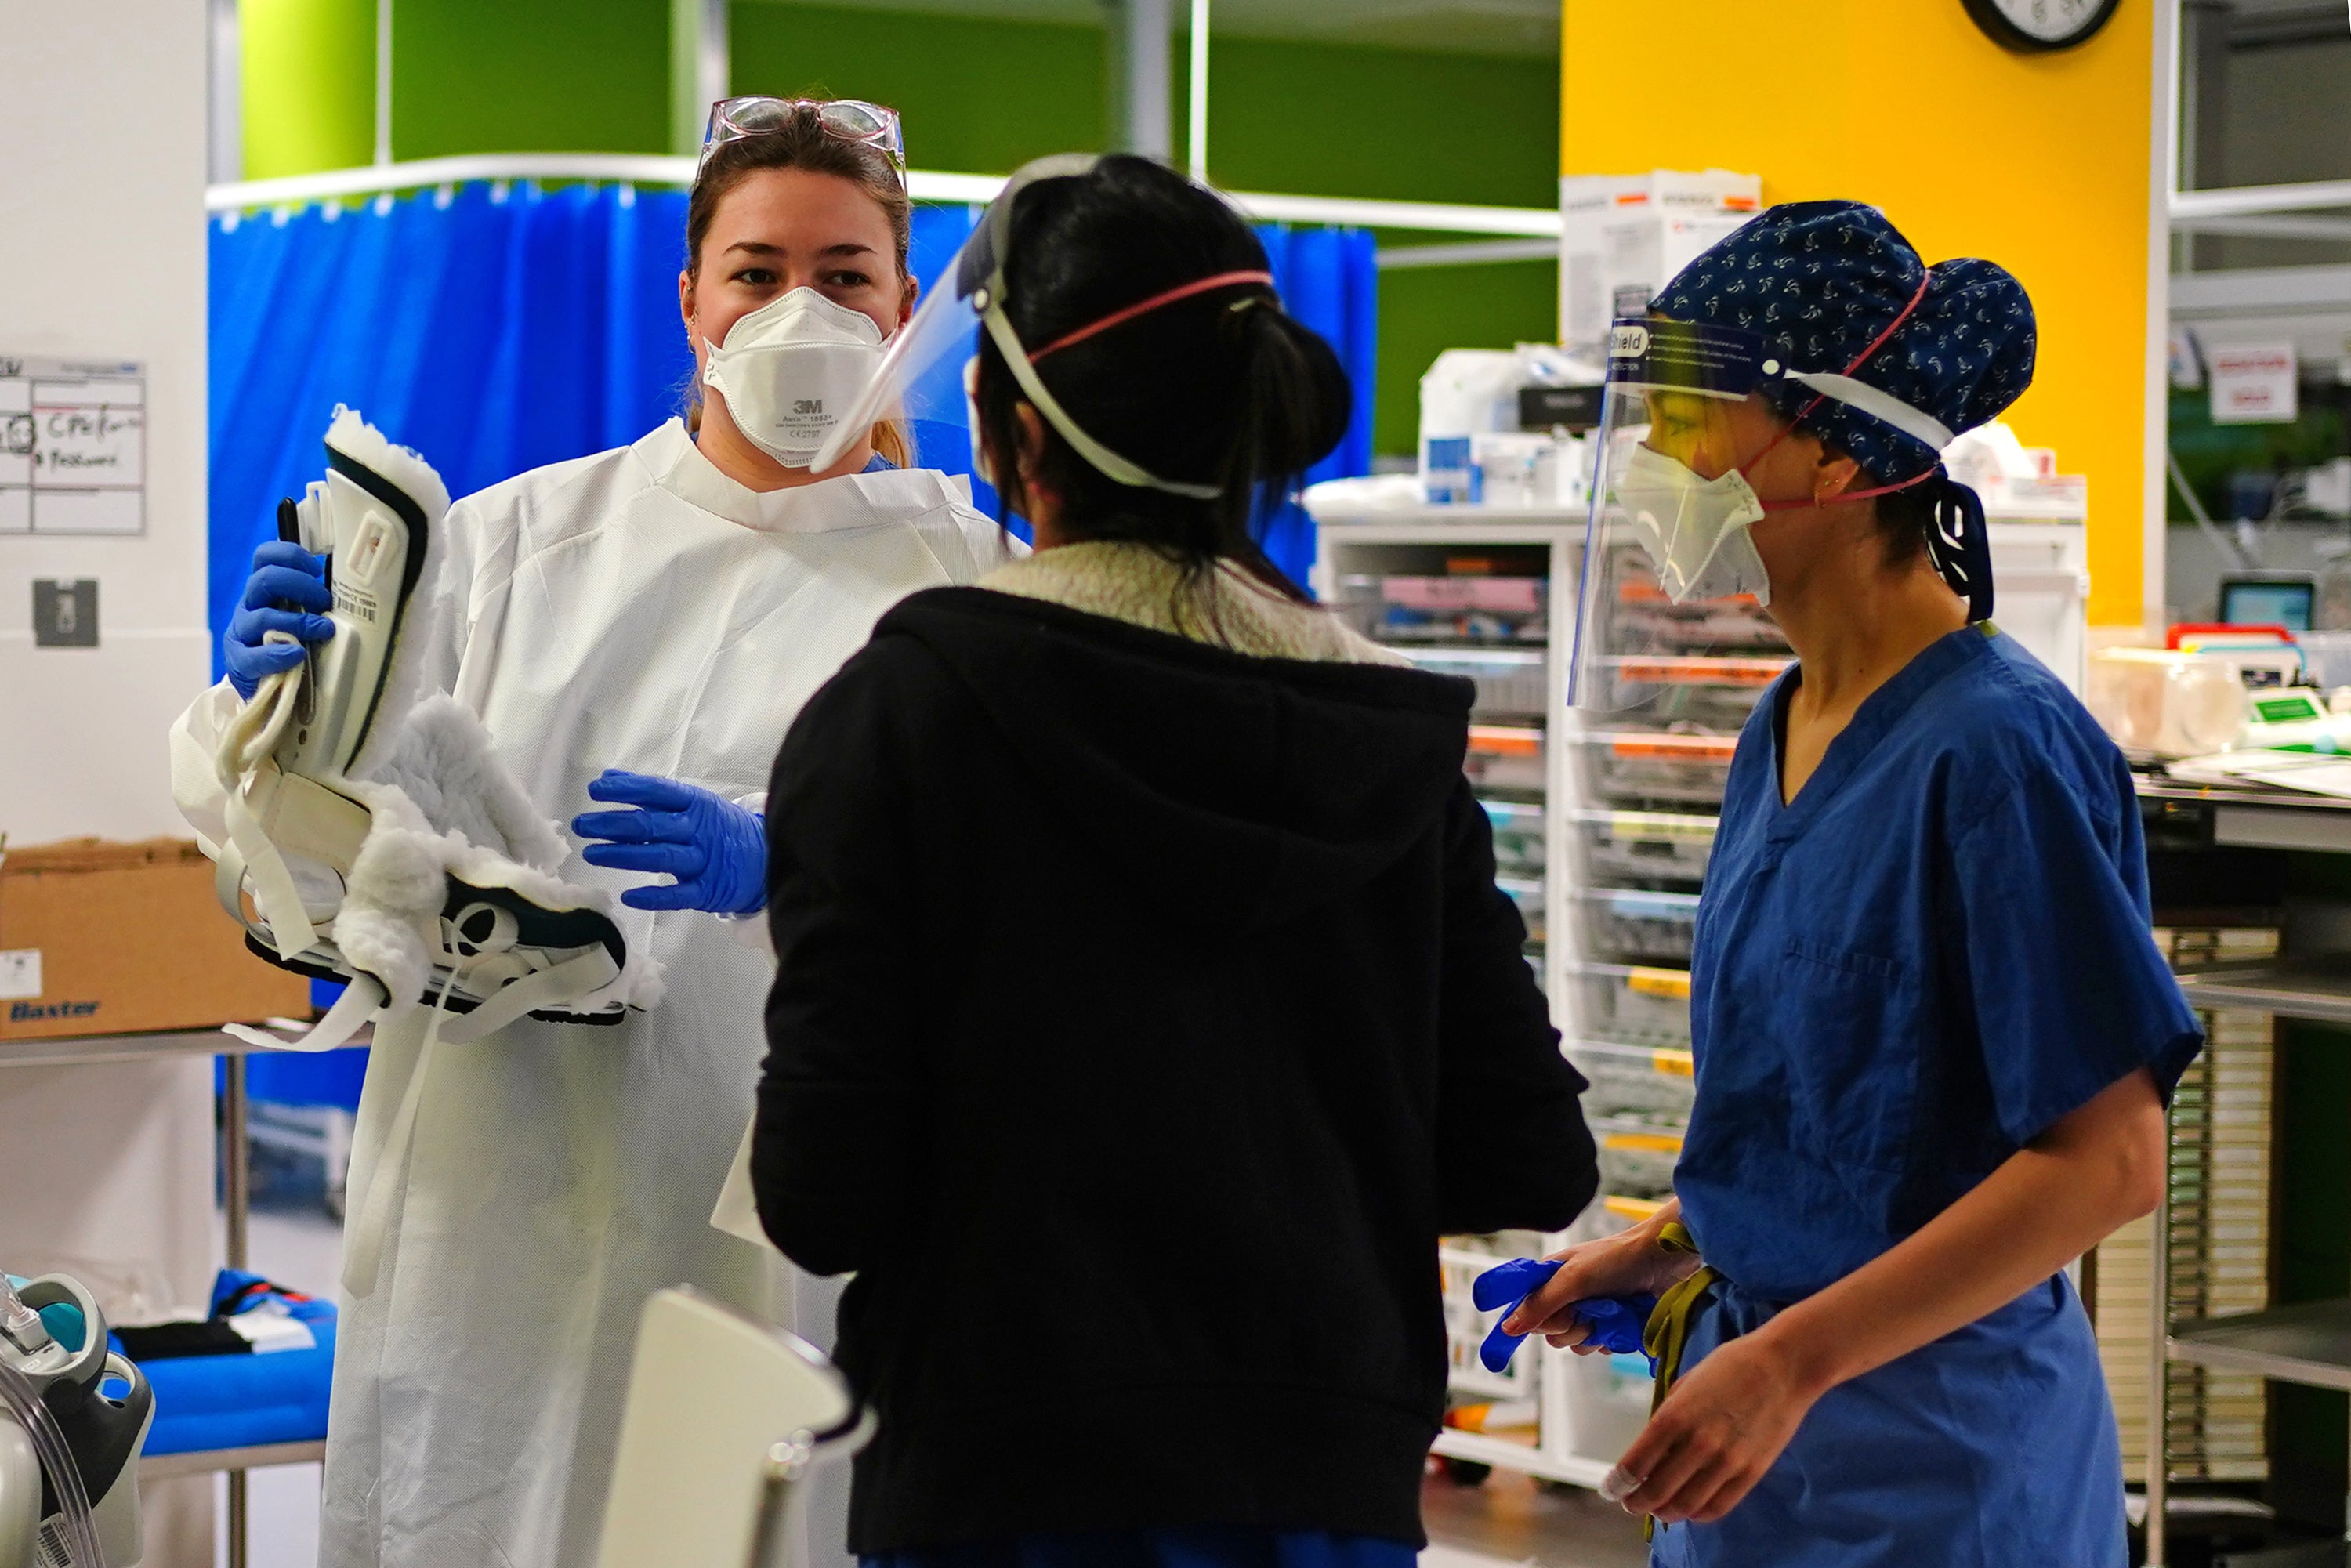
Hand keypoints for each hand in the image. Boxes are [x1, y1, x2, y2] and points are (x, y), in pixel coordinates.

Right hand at [225, 541, 333, 700]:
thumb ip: (313, 600)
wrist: (269, 686)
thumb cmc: (290, 643)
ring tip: (323, 629)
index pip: (265, 557)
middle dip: (301, 586)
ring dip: (299, 621)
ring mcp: (241, 633)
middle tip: (324, 602)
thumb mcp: (301, 615)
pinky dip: (278, 654)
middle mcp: (249, 606)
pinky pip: (253, 655)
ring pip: (263, 616)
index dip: (291, 556)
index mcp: (263, 590)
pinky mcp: (239, 661)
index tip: (317, 569)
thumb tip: (345, 588)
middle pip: (265, 580)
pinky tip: (297, 655)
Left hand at [572, 769, 765, 914]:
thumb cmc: (720, 827)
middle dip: (613, 824)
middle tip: (582, 825)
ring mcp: (704, 861)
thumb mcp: (693, 802)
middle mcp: (698, 830)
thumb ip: (651, 792)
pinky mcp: (707, 890)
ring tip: (592, 853)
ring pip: (660, 857)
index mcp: (696, 803)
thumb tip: (609, 777)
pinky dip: (654, 896)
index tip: (595, 789)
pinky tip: (629, 896)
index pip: (657, 792)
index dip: (626, 790)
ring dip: (623, 855)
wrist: (766, 859)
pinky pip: (679, 895)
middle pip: (652, 825)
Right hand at [1503, 1221, 1702, 1348]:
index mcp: (1552, 1278)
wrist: (1664, 1260)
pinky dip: (1612, 1339)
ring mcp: (1592, 1312)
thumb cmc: (1617, 1259)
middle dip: (1572, 1327)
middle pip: (1553, 1334)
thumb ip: (1540, 1304)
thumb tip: (1507, 1328)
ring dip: (1594, 1334)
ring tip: (1610, 1313)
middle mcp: (1569, 1296)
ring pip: (1577, 1343)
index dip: (1539, 1320)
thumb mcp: (1573, 1278)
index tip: (1559, 1314)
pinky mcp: (1613, 1325)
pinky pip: (1601, 1347)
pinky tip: (1622, 1322)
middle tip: (1587, 1311)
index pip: (1529, 1312)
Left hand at [1611, 1332, 1819, 1525]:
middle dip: (1635, 1502)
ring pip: (1685, 1506)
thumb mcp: (1685, 1383)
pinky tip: (1688, 1508)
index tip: (1609, 1489)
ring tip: (1657, 1509)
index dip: (1617, 1484)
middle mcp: (1698, 1443)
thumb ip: (1667, 1417)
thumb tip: (1652, 1448)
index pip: (1635, 1464)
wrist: (1784, 1367)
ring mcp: (1726, 1462)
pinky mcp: (1751, 1473)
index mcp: (1675, 1416)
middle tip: (1629, 1502)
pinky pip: (1717, 1507)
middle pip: (1655, 1491)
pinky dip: (1697, 1514)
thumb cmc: (1730, 1366)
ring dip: (1664, 1512)